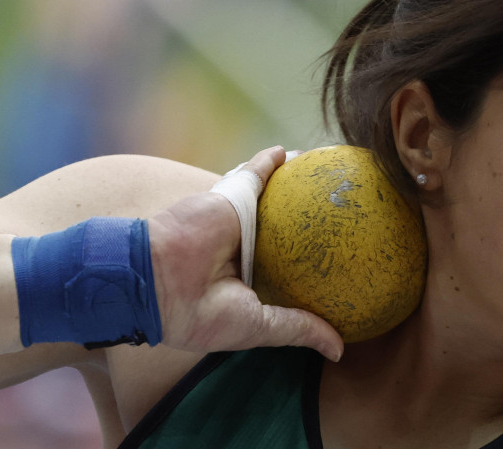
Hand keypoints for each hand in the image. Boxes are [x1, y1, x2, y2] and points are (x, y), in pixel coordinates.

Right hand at [147, 146, 342, 360]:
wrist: (158, 282)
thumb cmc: (203, 314)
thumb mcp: (260, 326)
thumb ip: (300, 328)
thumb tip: (339, 350)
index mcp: (252, 279)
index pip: (289, 269)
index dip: (315, 265)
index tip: (345, 262)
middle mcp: (247, 248)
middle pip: (287, 231)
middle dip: (311, 224)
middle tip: (342, 214)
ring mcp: (238, 220)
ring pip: (274, 199)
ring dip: (296, 186)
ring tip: (324, 176)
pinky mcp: (231, 195)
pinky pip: (255, 173)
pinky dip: (271, 160)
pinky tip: (291, 153)